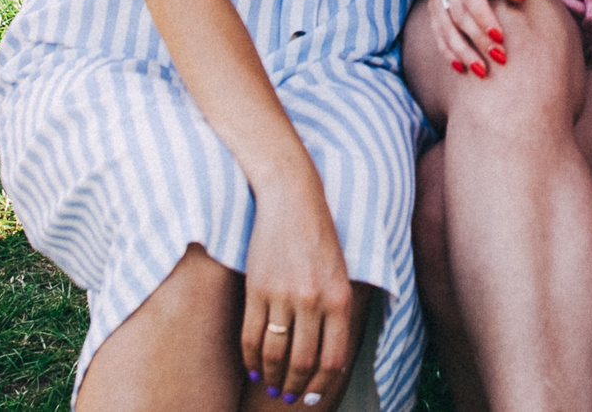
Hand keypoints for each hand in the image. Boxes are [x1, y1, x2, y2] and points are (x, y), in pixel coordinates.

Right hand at [242, 173, 357, 404]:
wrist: (292, 200)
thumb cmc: (320, 237)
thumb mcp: (340, 274)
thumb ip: (337, 312)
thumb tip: (331, 359)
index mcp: (340, 299)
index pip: (333, 360)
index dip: (321, 386)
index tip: (312, 399)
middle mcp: (314, 301)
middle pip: (303, 362)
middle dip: (295, 387)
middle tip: (289, 396)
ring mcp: (283, 296)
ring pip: (275, 353)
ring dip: (272, 376)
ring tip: (272, 386)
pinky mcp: (257, 289)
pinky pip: (251, 336)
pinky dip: (251, 358)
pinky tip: (253, 368)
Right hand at [430, 0, 525, 78]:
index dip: (484, 17)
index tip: (501, 37)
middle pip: (459, 15)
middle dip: (478, 39)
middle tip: (500, 58)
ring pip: (446, 29)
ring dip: (463, 52)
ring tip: (483, 71)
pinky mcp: (434, 12)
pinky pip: (439, 35)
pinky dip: (450, 53)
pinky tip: (462, 68)